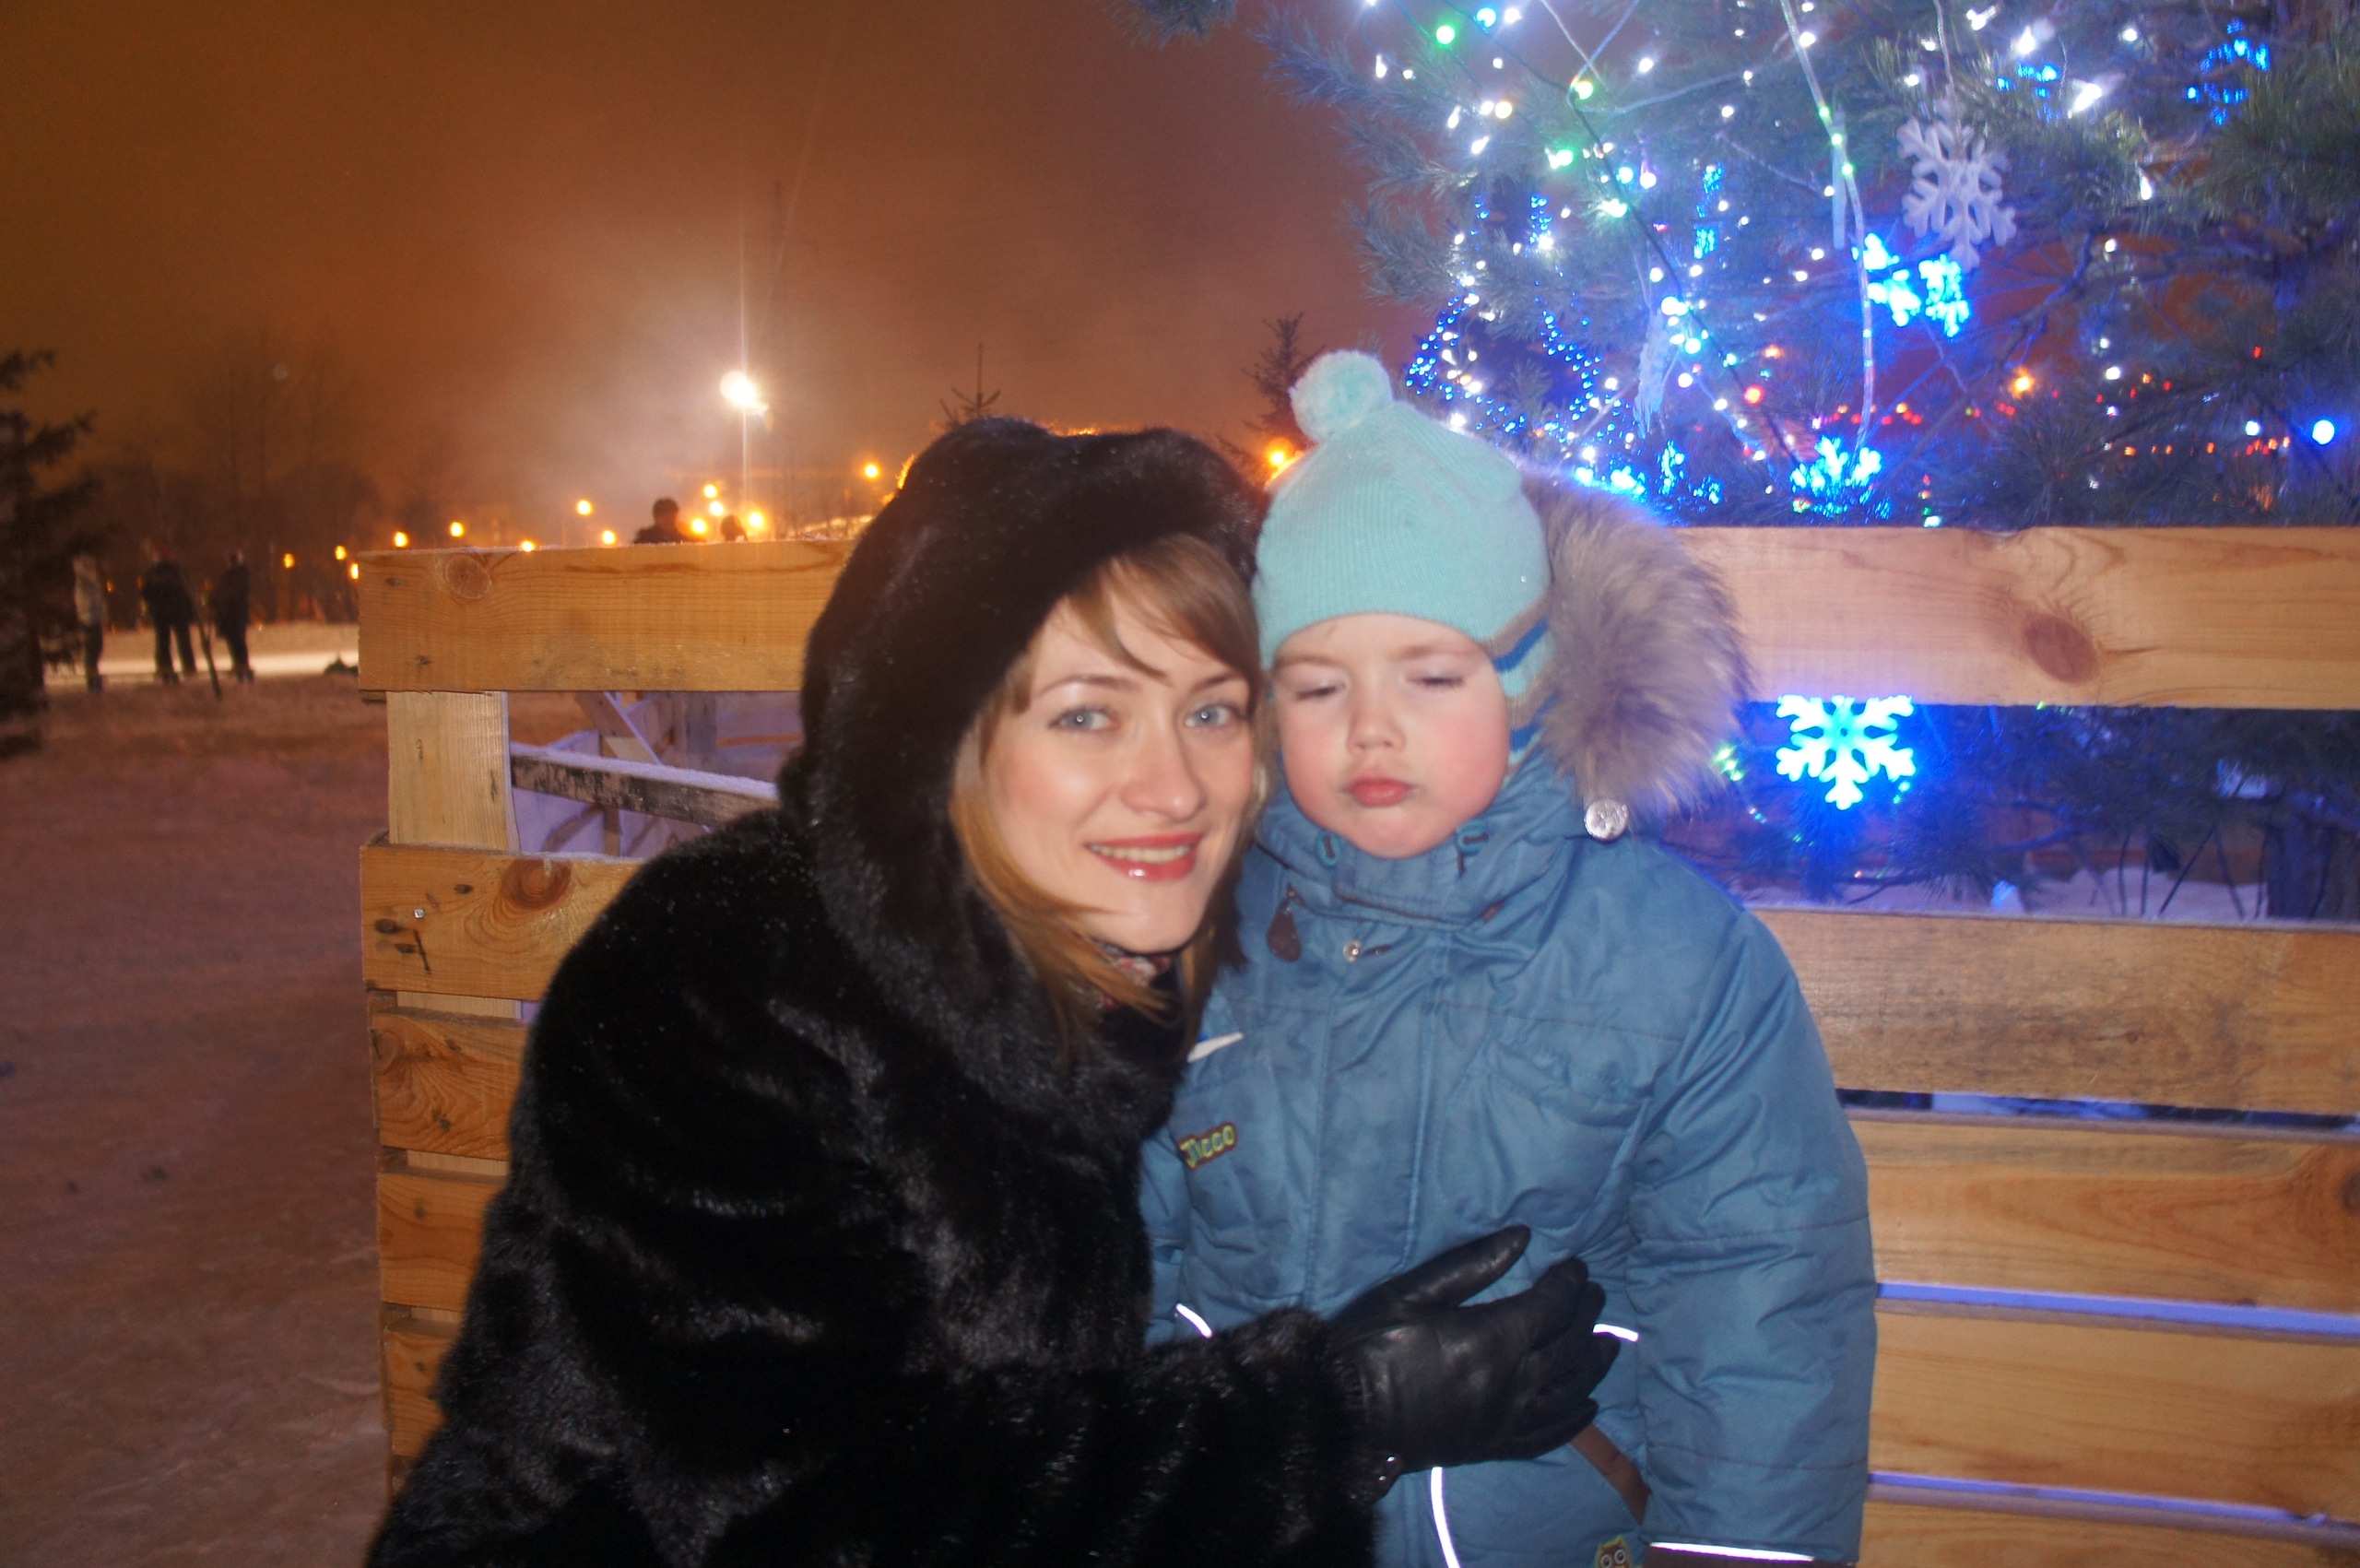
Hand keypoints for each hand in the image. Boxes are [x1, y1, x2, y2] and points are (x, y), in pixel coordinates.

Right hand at [1328, 1226, 1616, 1481]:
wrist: (1345, 1415)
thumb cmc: (1370, 1344)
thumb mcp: (1412, 1291)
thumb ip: (1471, 1265)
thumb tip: (1522, 1237)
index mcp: (1492, 1339)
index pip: (1550, 1307)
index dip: (1569, 1284)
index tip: (1577, 1267)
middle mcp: (1511, 1382)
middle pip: (1567, 1346)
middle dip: (1586, 1316)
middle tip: (1597, 1295)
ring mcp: (1506, 1419)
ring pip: (1568, 1391)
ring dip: (1593, 1366)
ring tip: (1607, 1346)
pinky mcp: (1494, 1446)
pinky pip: (1548, 1435)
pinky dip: (1574, 1420)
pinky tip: (1588, 1407)